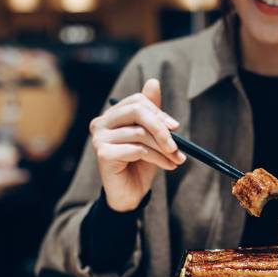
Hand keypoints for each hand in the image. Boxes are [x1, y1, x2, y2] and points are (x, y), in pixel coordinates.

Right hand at [90, 79, 185, 211]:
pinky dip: (158, 158)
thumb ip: (152, 112)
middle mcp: (100, 123)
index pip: (137, 101)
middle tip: (178, 144)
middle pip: (136, 111)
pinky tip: (167, 166)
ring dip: (164, 148)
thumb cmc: (140, 164)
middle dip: (161, 128)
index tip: (175, 127)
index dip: (159, 113)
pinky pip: (137, 149)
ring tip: (176, 159)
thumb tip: (153, 82)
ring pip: (140, 133)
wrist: (130, 194)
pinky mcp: (103, 154)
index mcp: (111, 116)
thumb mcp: (150, 136)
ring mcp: (99, 138)